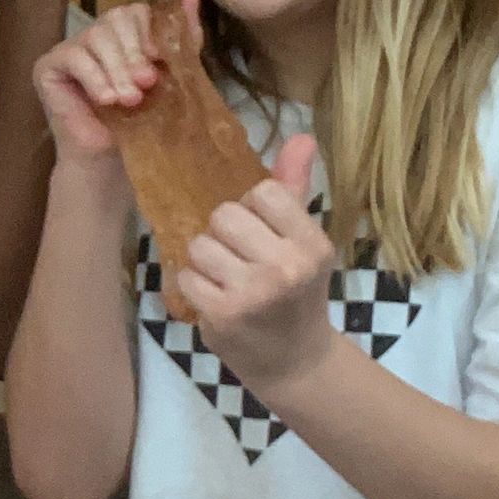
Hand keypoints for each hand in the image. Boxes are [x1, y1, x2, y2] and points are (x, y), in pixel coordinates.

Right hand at [32, 0, 189, 163]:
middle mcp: (97, 36)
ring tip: (128, 100)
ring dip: (117, 69)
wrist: (109, 161)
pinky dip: (94, 78)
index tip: (160, 59)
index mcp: (124, 35)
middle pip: (116, 17)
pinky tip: (106, 100)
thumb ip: (182, 40)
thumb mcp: (170, 78)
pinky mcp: (48, 66)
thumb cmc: (139, 124)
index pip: (136, 11)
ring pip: (96, 36)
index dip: (149, 32)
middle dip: (134, 51)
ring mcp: (71, 48)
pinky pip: (74, 57)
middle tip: (146, 83)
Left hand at [180, 138, 337, 398]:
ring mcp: (255, 293)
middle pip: (225, 214)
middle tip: (239, 259)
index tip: (260, 234)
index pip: (263, 192)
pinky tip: (214, 298)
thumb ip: (294, 188)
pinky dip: (192, 285)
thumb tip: (301, 136)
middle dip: (224, 233)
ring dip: (205, 260)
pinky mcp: (224, 314)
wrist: (293, 362)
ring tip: (226, 279)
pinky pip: (185, 275)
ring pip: (200, 244)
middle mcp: (288, 267)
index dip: (251, 209)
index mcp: (313, 244)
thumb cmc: (295, 294)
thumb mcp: (303, 243)